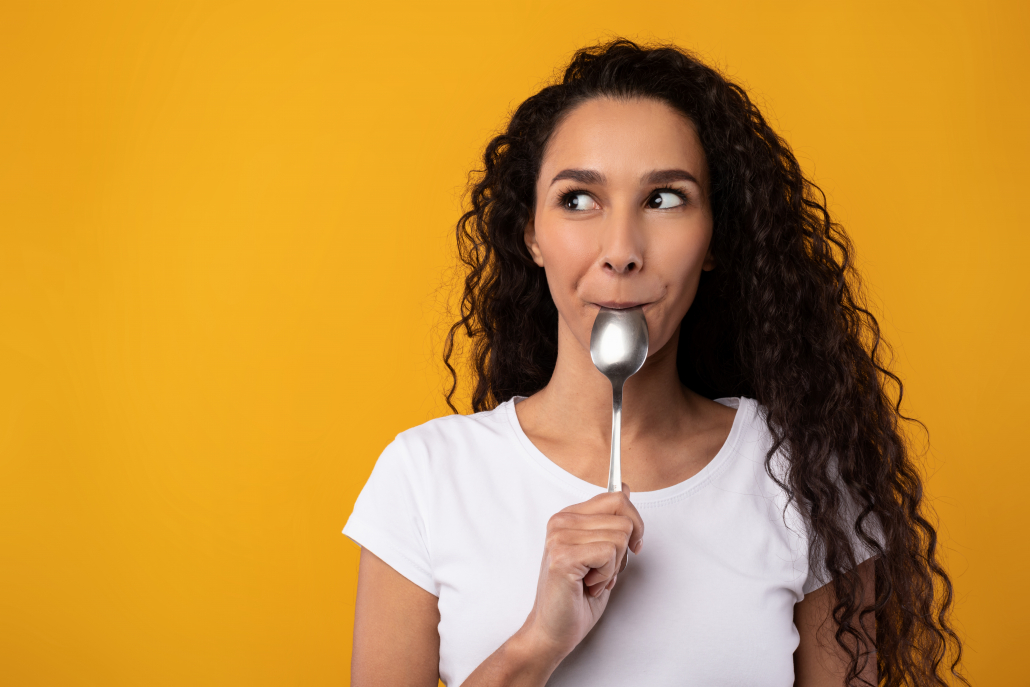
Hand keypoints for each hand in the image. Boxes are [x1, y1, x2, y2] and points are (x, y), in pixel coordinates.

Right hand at [519, 484, 644, 661]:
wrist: (552, 630)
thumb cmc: (576, 597)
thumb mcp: (600, 552)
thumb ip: (609, 521)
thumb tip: (624, 488)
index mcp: (569, 517)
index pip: (616, 497)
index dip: (634, 522)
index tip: (633, 545)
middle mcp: (561, 521)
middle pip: (624, 517)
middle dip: (624, 550)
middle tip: (602, 570)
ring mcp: (560, 537)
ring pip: (620, 537)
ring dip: (613, 567)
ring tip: (591, 580)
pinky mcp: (563, 556)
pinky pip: (609, 553)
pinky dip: (606, 575)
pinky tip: (587, 585)